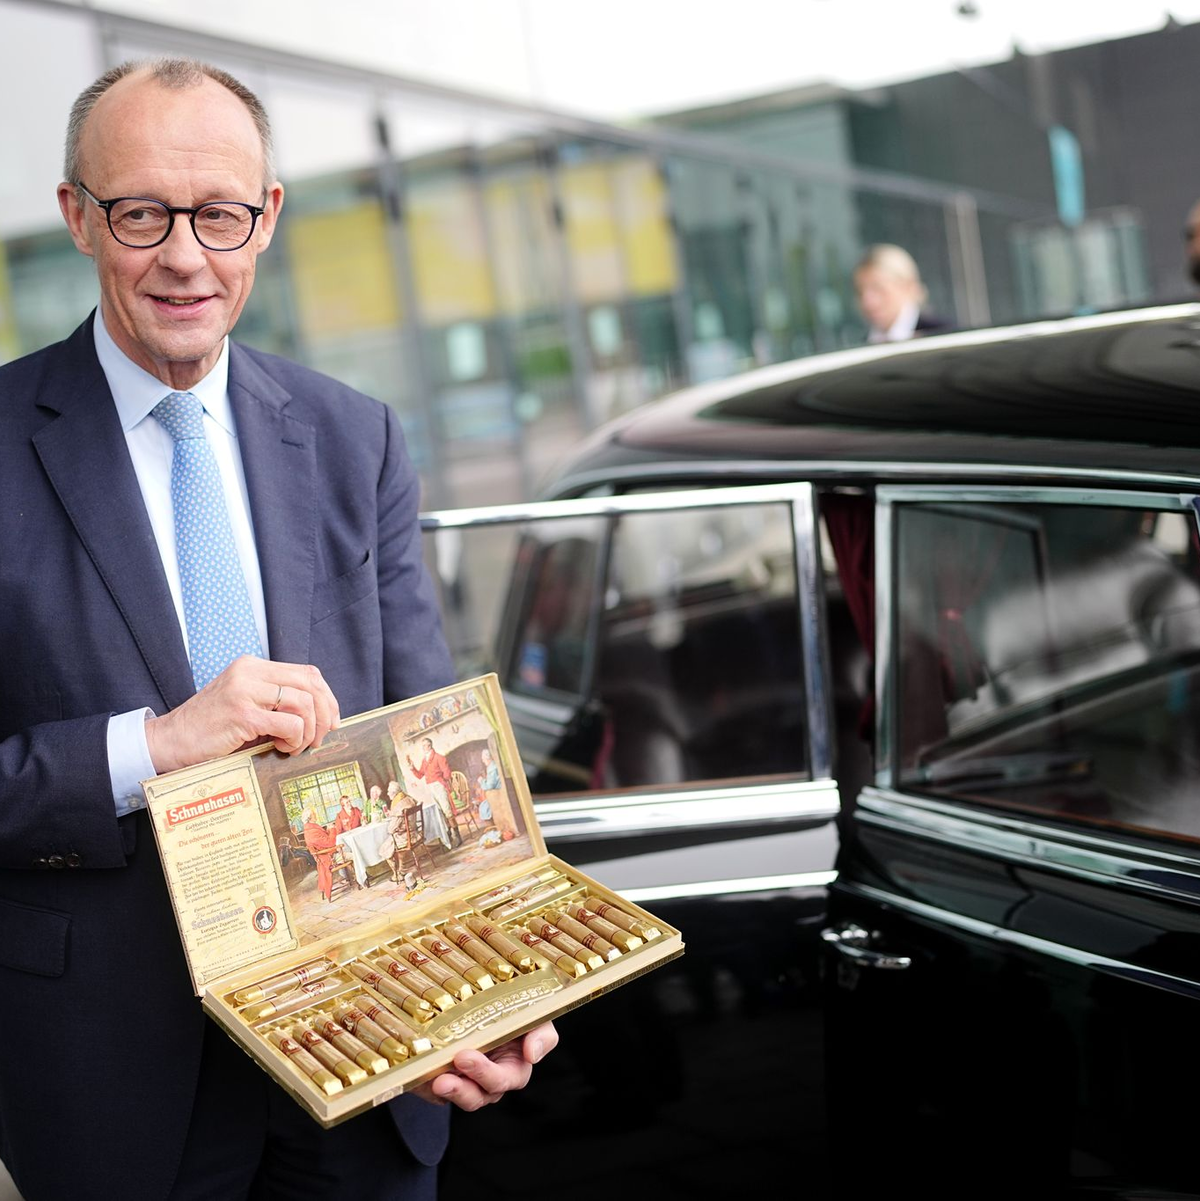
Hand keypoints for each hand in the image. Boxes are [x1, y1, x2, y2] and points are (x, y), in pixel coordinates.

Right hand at [145, 655, 339, 773]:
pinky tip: (281, 748)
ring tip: (295, 747)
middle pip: (311, 684)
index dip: (327, 697)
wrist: (169, 742)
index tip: (332, 720)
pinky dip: (294, 739)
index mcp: (252, 666)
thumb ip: (275, 702)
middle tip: (319, 739)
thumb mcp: (245, 704)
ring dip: (308, 731)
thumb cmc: (209, 730)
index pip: (307, 673)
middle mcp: (249, 672)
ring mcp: (245, 690)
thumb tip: (321, 717)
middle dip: (324, 715)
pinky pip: (289, 723)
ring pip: (304, 703)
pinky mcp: (242, 713)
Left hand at [414, 1022, 556, 1111]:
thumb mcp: (537, 1017)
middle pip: (479, 1095)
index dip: (485, 1073)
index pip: (504, 1080)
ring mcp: (465, 1083)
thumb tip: (531, 1054)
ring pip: (458, 1097)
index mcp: (514, 1069)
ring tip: (436, 1080)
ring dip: (449, 1090)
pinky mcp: (441, 1081)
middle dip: (464, 1085)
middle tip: (452, 1062)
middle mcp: (489, 1082)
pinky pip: (433, 1092)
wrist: (481, 1003)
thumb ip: (542, 1034)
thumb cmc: (515, 1011)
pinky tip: (421, 1075)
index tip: (465, 1056)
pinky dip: (426, 1087)